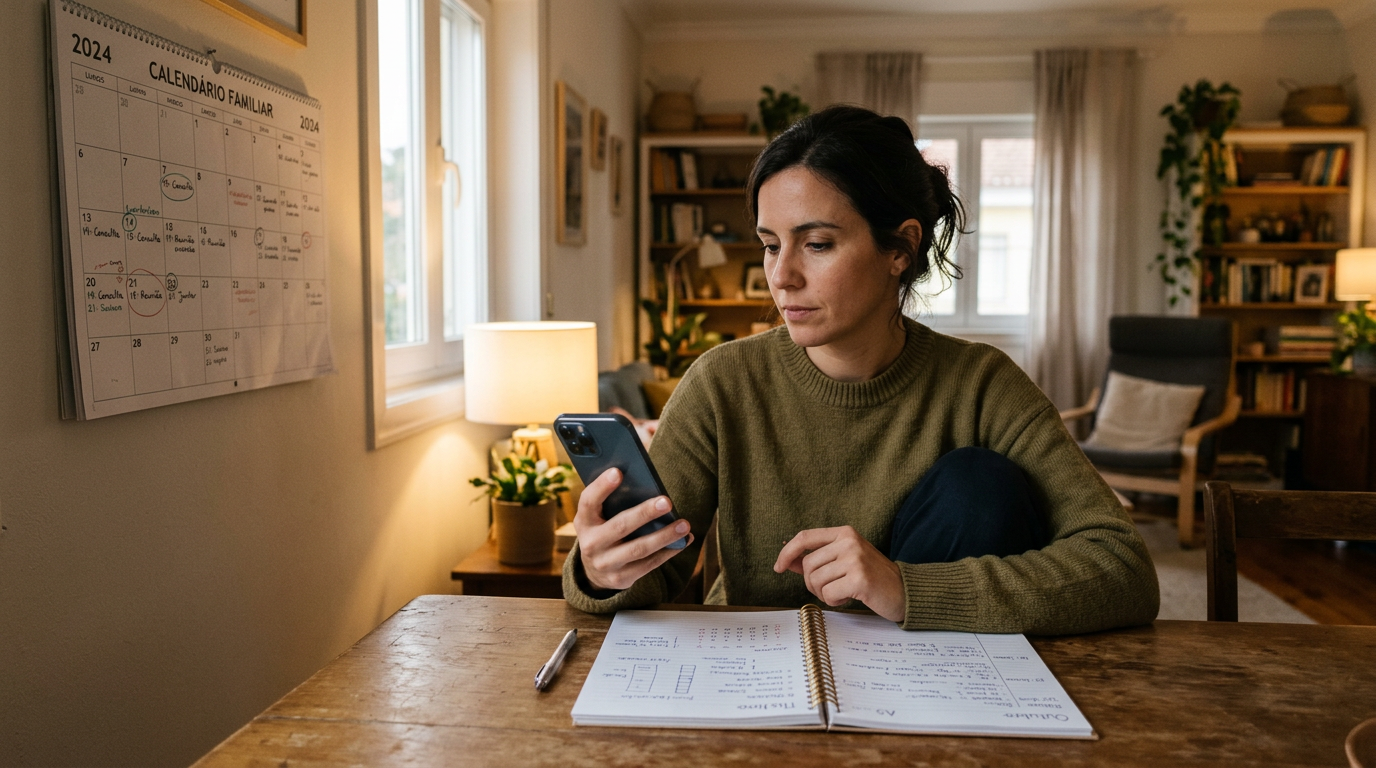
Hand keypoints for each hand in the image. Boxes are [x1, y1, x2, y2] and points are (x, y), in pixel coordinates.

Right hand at [574, 468, 691, 591]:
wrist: (594, 572)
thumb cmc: (603, 531)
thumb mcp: (598, 517)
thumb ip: (613, 500)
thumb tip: (644, 480)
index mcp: (584, 521)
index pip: (589, 501)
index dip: (602, 486)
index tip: (618, 471)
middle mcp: (591, 544)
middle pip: (620, 526)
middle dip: (645, 513)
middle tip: (666, 502)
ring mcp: (605, 563)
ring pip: (639, 549)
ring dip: (664, 536)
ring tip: (684, 524)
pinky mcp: (621, 578)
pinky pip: (649, 564)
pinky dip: (668, 551)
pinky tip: (683, 540)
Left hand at [773, 526, 905, 622]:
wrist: (904, 591)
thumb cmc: (871, 577)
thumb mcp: (844, 561)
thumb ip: (818, 559)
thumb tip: (787, 561)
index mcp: (844, 532)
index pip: (804, 537)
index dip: (787, 552)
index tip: (778, 567)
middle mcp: (849, 541)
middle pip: (808, 565)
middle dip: (812, 584)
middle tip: (830, 589)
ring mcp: (855, 559)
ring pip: (816, 581)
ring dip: (825, 594)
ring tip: (844, 592)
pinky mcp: (859, 579)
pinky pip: (829, 594)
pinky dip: (835, 601)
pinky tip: (850, 597)